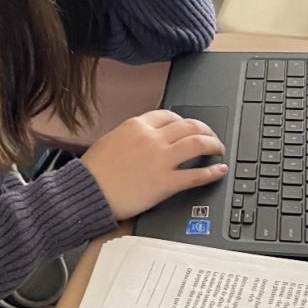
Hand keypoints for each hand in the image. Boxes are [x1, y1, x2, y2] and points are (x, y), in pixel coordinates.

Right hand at [81, 109, 226, 219]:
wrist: (88, 191)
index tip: (189, 127)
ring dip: (213, 144)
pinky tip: (219, 171)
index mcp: (137, 125)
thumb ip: (132, 135)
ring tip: (219, 149)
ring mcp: (161, 159)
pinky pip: (196, 175)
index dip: (184, 121)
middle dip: (205, 129)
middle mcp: (152, 138)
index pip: (170, 116)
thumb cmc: (94, 170)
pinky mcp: (165, 182)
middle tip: (211, 136)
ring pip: (198, 143)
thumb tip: (144, 137)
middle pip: (189, 126)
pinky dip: (212, 172)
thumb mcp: (111, 140)